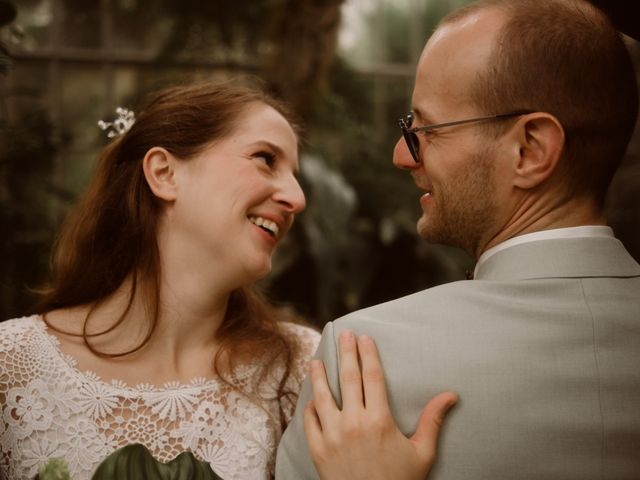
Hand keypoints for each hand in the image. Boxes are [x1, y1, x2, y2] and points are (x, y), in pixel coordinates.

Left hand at [303, 330, 457, 479]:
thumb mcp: (422, 453)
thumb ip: (433, 420)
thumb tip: (451, 394)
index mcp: (379, 420)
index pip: (372, 377)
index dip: (368, 354)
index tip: (364, 338)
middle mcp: (354, 423)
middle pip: (348, 379)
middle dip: (346, 353)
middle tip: (343, 335)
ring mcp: (333, 436)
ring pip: (322, 396)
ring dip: (319, 376)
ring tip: (317, 360)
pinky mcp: (319, 451)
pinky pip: (310, 423)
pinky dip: (309, 409)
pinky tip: (310, 399)